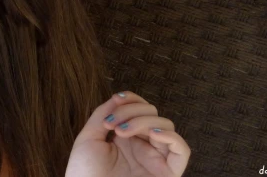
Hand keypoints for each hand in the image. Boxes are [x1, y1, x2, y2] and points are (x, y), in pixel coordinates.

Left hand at [65, 91, 189, 176]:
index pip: (139, 108)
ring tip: (122, 132)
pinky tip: (153, 134)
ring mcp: (155, 159)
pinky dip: (171, 136)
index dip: (131, 99)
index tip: (116, 100)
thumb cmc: (85, 173)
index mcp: (126, 138)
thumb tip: (118, 97)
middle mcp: (143, 147)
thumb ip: (103, 114)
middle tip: (113, 125)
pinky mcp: (167, 173)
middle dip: (132, 111)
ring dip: (144, 121)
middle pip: (152, 113)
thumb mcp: (89, 138)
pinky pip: (182, 150)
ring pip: (165, 126)